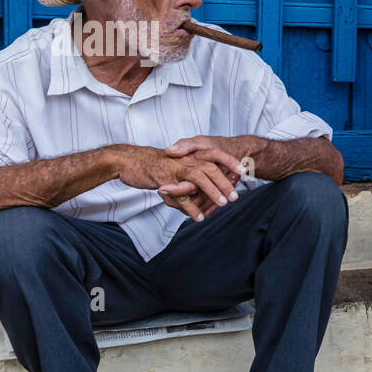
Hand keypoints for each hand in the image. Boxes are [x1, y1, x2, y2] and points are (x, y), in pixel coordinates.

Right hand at [116, 143, 245, 222]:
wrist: (127, 160)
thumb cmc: (153, 164)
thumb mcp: (176, 164)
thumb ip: (191, 172)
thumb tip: (207, 185)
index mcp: (189, 154)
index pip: (214, 154)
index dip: (229, 161)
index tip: (243, 171)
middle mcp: (184, 159)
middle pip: (210, 168)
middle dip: (225, 182)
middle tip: (235, 196)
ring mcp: (174, 167)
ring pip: (198, 178)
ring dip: (213, 191)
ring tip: (224, 204)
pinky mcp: (163, 179)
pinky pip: (180, 194)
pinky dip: (190, 207)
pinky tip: (199, 217)